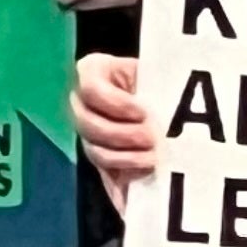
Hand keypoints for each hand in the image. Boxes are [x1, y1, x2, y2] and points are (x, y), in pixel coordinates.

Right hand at [75, 51, 153, 207]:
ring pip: (94, 149)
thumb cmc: (159, 79)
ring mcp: (88, 132)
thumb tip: (160, 100)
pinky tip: (144, 173)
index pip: (90, 88)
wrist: (165, 100)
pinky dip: (124, 172)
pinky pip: (103, 169)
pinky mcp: (100, 156)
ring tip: (153, 158)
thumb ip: (153, 83)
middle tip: (152, 138)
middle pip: (87, 123)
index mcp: (93, 73)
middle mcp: (82, 103)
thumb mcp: (155, 73)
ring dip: (125, 157)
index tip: (142, 112)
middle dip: (123, 134)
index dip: (115, 103)